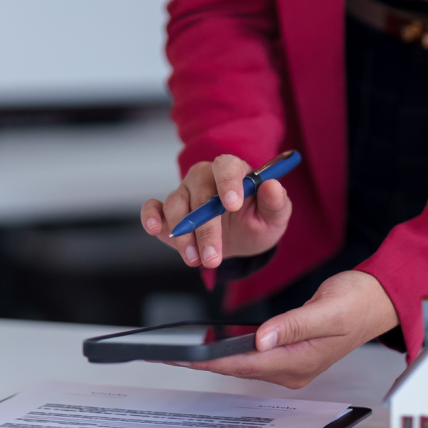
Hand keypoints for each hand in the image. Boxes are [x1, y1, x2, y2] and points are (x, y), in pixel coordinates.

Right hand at [141, 154, 291, 267]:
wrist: (241, 239)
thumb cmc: (257, 221)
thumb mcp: (274, 217)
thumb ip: (276, 203)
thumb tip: (273, 186)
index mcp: (233, 171)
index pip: (227, 166)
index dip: (228, 183)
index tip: (232, 205)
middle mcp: (205, 177)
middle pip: (200, 194)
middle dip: (206, 229)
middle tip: (213, 257)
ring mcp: (184, 193)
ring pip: (176, 205)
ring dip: (183, 236)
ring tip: (196, 260)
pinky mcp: (167, 211)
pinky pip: (153, 207)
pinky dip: (150, 216)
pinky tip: (155, 229)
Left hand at [174, 271, 399, 388]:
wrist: (379, 300)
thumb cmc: (359, 302)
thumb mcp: (329, 308)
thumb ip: (295, 324)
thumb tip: (262, 338)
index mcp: (300, 361)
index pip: (244, 363)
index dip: (209, 360)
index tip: (181, 357)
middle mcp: (293, 369)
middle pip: (237, 368)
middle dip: (201, 362)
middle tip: (165, 354)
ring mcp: (292, 364)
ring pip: (242, 364)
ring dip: (211, 359)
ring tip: (178, 352)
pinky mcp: (290, 353)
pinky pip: (252, 357)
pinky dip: (228, 351)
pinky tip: (210, 346)